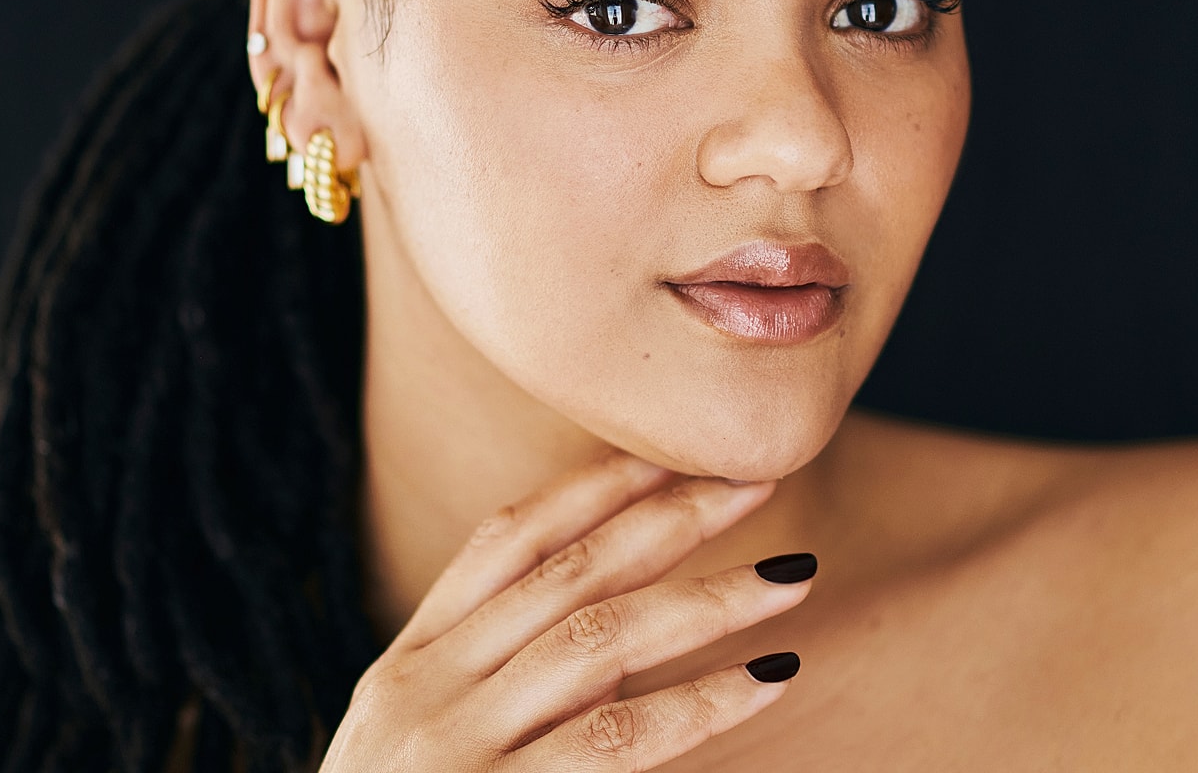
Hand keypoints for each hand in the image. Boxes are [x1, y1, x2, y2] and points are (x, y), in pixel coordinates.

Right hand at [320, 452, 812, 770]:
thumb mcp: (423, 743)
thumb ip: (503, 681)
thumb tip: (632, 627)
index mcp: (406, 664)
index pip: (505, 540)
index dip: (594, 487)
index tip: (673, 454)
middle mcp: (423, 692)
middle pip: (568, 574)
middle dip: (672, 519)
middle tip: (757, 482)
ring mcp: (454, 750)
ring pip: (600, 643)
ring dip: (708, 601)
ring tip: (790, 579)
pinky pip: (615, 741)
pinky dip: (699, 704)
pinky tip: (764, 681)